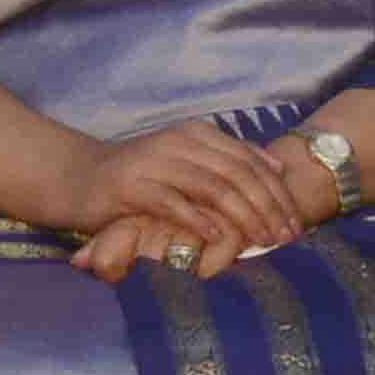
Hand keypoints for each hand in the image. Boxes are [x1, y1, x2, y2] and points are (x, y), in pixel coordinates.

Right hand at [63, 123, 322, 282]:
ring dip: (243, 216)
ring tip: (262, 240)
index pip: (249, 160)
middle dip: (268, 207)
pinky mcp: (132, 186)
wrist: (78, 177)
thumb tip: (277, 165)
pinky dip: (198, 220)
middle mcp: (180, 142)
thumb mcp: (188, 160)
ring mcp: (156, 162)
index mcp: (197, 134)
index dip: (277, 191)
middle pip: (238, 174)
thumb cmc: (140, 175)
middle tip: (285, 237)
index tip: (296, 221)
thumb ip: (229, 159)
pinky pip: (173, 203)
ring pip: (213, 187)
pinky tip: (217, 238)